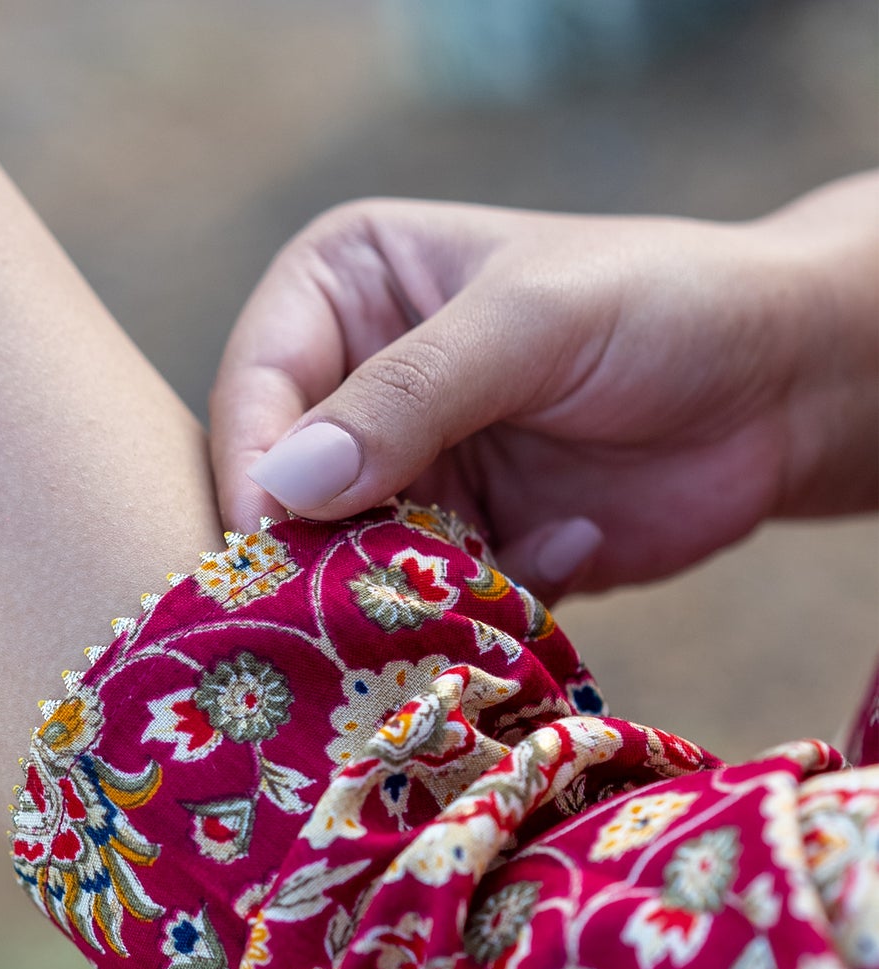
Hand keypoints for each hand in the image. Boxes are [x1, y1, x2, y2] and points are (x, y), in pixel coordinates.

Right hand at [211, 178, 878, 596]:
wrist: (787, 387)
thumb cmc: (663, 306)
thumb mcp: (529, 324)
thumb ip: (407, 395)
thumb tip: (282, 487)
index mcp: (345, 293)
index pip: (254, 389)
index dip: (252, 467)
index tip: (271, 540)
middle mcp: (356, 389)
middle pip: (281, 494)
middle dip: (318, 549)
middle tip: (356, 594)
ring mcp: (405, 477)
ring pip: (343, 565)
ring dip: (404, 589)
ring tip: (485, 570)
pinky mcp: (456, 552)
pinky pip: (422, 606)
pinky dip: (484, 598)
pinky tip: (570, 545)